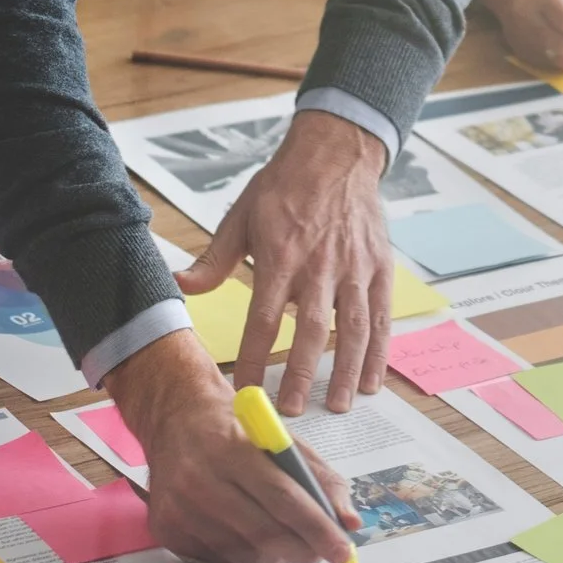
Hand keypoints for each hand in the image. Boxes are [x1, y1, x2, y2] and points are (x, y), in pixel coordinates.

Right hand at [103, 334, 363, 562]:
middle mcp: (198, 478)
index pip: (282, 497)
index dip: (317, 528)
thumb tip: (349, 522)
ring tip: (287, 541)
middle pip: (263, 532)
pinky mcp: (165, 527)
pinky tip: (249, 536)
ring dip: (275, 556)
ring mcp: (178, 507)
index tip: (343, 549)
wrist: (173, 416)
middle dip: (303, 549)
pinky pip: (217, 559)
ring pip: (242, 552)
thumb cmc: (235, 427)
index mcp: (230, 448)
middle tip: (323, 553)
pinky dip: (244, 555)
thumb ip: (319, 477)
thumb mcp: (280, 437)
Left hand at [176, 109, 390, 414]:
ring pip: (353, 328)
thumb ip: (214, 259)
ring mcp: (354, 268)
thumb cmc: (284, 185)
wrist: (337, 152)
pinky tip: (370, 380)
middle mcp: (320, 265)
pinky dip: (379, 351)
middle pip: (310, 329)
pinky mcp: (380, 267)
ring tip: (336, 405)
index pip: (263, 317)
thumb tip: (181, 284)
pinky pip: (382, 316)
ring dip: (345, 370)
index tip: (242, 389)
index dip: (252, 356)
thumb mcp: (241, 215)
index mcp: (281, 255)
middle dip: (299, 373)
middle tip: (289, 410)